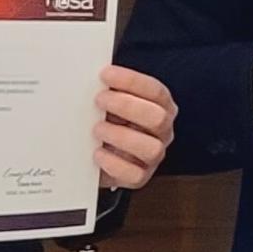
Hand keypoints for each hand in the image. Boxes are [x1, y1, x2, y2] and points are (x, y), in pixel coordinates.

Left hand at [92, 64, 177, 189]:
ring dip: (121, 136)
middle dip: (126, 106)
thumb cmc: (107, 122)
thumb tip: (90, 75)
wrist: (98, 156)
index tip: (105, 75)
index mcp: (160, 107)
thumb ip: (109, 89)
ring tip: (97, 129)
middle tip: (99, 100)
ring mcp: (154, 155)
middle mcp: (162, 131)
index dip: (131, 81)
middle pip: (158, 117)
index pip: (155, 91)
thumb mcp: (111, 103)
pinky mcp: (140, 176)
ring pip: (151, 148)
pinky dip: (114, 163)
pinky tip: (98, 153)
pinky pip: (135, 174)